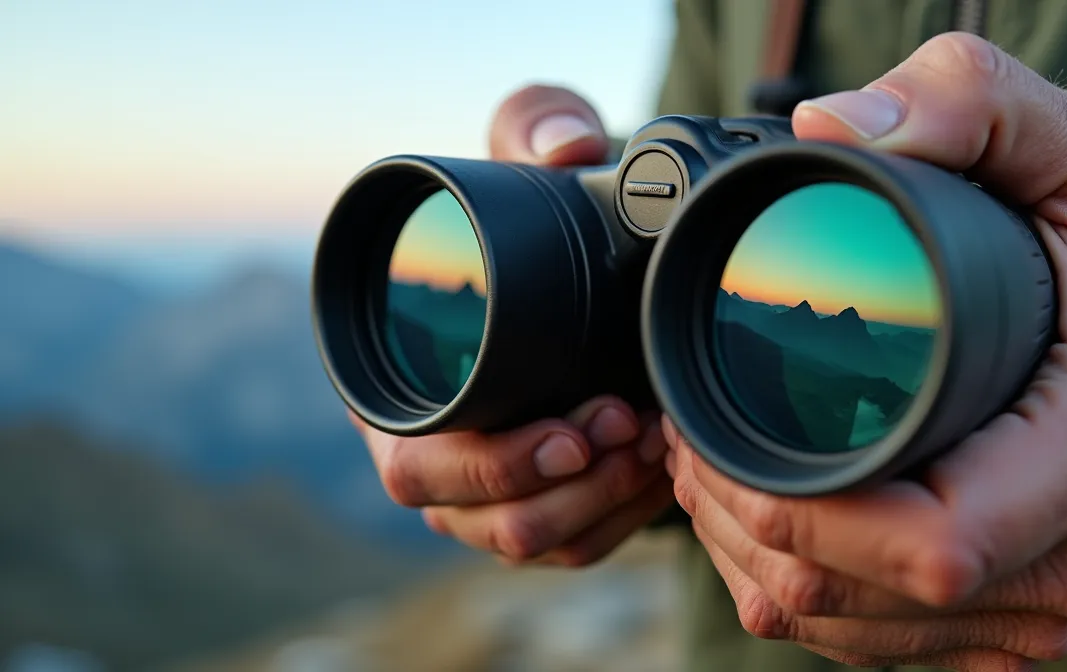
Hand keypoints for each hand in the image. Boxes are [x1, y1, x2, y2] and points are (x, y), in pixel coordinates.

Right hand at [352, 85, 671, 567]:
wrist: (579, 260)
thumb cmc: (532, 212)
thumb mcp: (525, 153)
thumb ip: (534, 124)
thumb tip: (566, 148)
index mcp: (400, 388)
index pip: (414, 465)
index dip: (491, 464)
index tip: (573, 430)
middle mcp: (434, 450)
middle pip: (475, 520)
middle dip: (560, 488)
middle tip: (628, 426)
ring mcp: (487, 486)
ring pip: (531, 542)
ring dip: (600, 502)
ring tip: (655, 442)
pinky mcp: (545, 502)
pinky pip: (577, 543)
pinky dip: (624, 515)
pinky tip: (662, 467)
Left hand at [668, 33, 1066, 669]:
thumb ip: (971, 103)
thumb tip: (835, 127)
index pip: (929, 542)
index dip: (797, 510)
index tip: (718, 433)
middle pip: (865, 597)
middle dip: (747, 526)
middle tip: (689, 439)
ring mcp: (1049, 604)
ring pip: (851, 632)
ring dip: (755, 560)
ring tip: (709, 472)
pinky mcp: (1012, 624)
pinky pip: (874, 644)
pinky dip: (800, 590)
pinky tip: (768, 520)